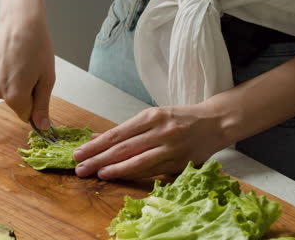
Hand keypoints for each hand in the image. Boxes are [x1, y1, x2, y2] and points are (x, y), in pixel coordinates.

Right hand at [0, 22, 54, 128]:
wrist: (21, 21)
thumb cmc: (36, 45)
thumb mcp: (46, 79)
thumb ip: (43, 106)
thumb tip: (42, 126)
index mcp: (14, 96)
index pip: (26, 116)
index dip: (36, 105)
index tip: (40, 90)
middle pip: (16, 104)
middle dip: (26, 93)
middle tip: (34, 72)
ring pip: (6, 92)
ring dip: (16, 83)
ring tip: (23, 64)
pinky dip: (6, 74)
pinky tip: (13, 60)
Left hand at [73, 103, 230, 179]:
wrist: (215, 122)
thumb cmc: (179, 118)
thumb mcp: (152, 116)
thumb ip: (125, 129)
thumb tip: (96, 138)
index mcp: (151, 116)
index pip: (118, 134)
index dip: (97, 146)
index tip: (79, 153)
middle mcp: (161, 131)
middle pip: (124, 148)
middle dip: (99, 159)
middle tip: (80, 167)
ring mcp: (171, 148)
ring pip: (138, 162)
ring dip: (115, 169)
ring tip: (97, 173)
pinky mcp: (180, 163)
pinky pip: (153, 171)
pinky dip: (134, 174)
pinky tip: (120, 176)